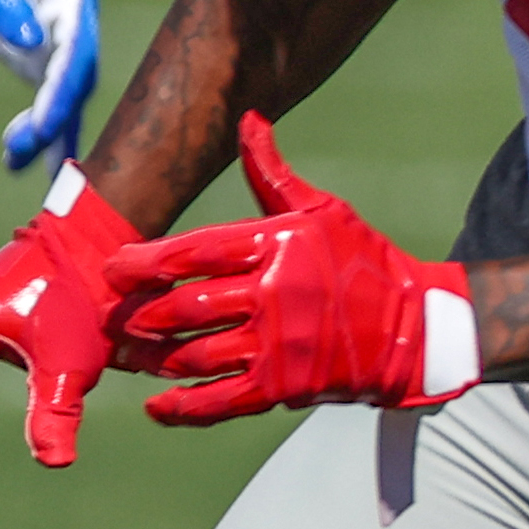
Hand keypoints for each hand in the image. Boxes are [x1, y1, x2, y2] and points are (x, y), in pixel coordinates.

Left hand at [0, 0, 102, 173]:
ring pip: (63, 95)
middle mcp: (73, 20)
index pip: (75, 49)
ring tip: (15, 163)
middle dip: (53, 119)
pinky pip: (45, 97)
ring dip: (46, 131)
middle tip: (22, 151)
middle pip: (74, 78)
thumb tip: (30, 42)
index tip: (44, 124)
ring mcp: (55, 40)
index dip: (61, 89)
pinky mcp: (34, 54)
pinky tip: (20, 159)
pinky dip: (38, 128)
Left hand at [102, 115, 476, 424]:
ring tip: (127, 354)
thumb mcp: (322, 210)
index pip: (193, 253)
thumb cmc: (363, 261)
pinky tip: (156, 406)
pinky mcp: (287, 387)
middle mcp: (273, 295)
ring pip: (195, 356)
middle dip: (138, 316)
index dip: (144, 262)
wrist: (418, 325)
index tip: (111, 269)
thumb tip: (248, 120)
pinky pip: (222, 402)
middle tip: (110, 319)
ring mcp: (280, 345)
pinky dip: (183, 408)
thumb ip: (272, 173)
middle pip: (184, 309)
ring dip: (153, 359)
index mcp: (275, 247)